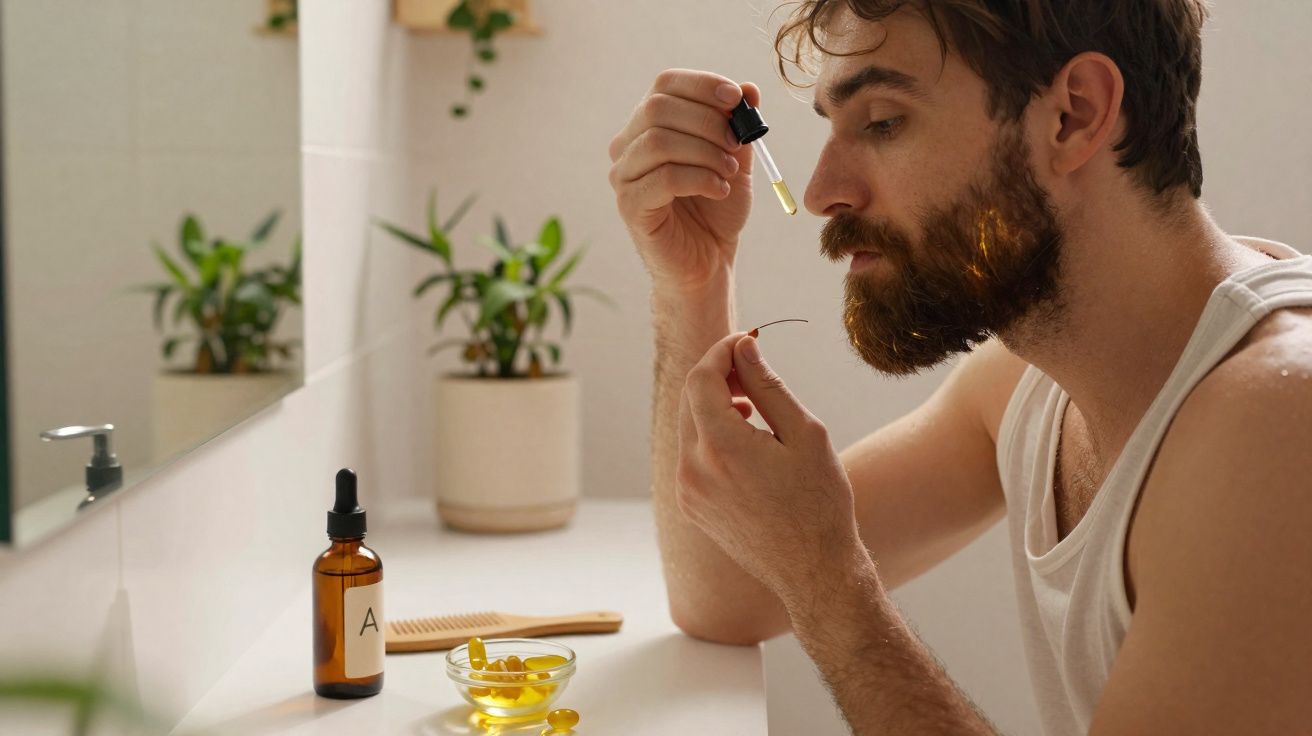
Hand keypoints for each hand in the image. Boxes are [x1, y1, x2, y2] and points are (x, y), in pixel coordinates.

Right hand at [608, 69, 759, 293]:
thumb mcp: (736, 159)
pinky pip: (662, 178)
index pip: (666, 84)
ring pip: (658, 141)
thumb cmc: (717, 208)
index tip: (737, 99)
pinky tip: (719, 190)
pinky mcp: (629, 205)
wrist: (708, 261)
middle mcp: (628, 144)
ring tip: (730, 172)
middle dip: (707, 122)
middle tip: (736, 145)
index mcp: (650, 124)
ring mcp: (624, 175)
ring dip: (705, 152)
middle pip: (658, 107)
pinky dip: (699, 179)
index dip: (703, 84)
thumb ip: (739, 124)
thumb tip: (749, 89)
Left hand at [675, 332, 863, 602]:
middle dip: (718, 376)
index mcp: (721, 447)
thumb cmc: (820, 503)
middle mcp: (693, 468)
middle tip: (753, 369)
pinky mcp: (691, 506)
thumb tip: (744, 347)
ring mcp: (687, 491)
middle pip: (691, 399)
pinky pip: (692, 456)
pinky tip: (745, 444)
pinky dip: (711, 437)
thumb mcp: (805, 434)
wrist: (812, 572)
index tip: (748, 341)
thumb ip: (768, 385)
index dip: (722, 351)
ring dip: (715, 407)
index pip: (701, 377)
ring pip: (689, 427)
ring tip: (754, 409)